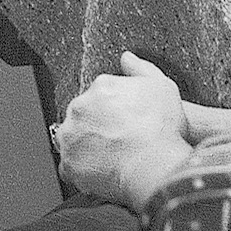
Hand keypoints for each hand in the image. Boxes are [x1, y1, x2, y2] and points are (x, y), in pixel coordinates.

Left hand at [55, 53, 192, 211]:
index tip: (124, 122)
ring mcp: (71, 135)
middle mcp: (80, 107)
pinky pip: (70, 167)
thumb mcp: (162, 87)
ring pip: (73, 139)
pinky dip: (82, 171)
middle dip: (97, 126)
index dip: (113, 111)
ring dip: (86, 147)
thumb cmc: (161, 129)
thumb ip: (141, 69)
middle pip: (84, 115)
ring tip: (111, 158)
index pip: (99, 95)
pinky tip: (102, 173)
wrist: (154, 165)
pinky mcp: (68, 162)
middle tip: (119, 141)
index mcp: (101, 87)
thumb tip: (126, 58)